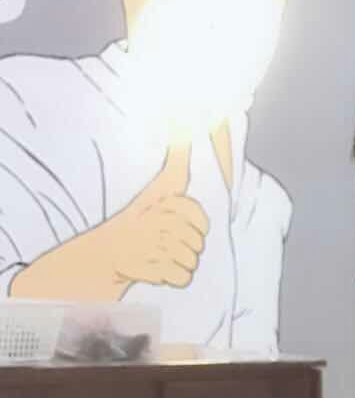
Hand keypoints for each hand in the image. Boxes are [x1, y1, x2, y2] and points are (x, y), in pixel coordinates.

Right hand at [100, 141, 209, 291]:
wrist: (109, 251)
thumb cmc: (142, 216)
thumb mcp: (161, 184)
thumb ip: (178, 156)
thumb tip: (184, 119)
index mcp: (167, 201)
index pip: (201, 222)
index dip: (196, 227)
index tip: (177, 224)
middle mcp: (162, 222)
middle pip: (199, 244)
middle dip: (187, 245)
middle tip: (165, 241)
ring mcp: (157, 247)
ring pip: (192, 261)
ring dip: (180, 261)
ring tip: (161, 253)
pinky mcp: (153, 270)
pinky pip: (183, 278)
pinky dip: (174, 277)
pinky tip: (159, 268)